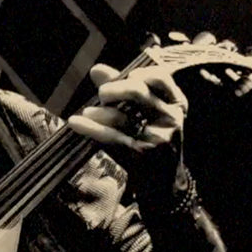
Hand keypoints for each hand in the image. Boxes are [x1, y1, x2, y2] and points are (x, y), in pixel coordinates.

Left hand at [67, 63, 187, 152]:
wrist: (163, 183)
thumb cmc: (151, 140)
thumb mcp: (145, 114)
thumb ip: (123, 89)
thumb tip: (96, 69)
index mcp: (176, 104)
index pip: (160, 77)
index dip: (138, 73)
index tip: (125, 76)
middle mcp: (171, 119)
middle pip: (137, 93)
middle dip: (113, 89)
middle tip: (102, 94)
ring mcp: (158, 138)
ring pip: (123, 118)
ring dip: (99, 112)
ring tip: (87, 112)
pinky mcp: (143, 156)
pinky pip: (112, 138)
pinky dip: (91, 129)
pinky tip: (75, 122)